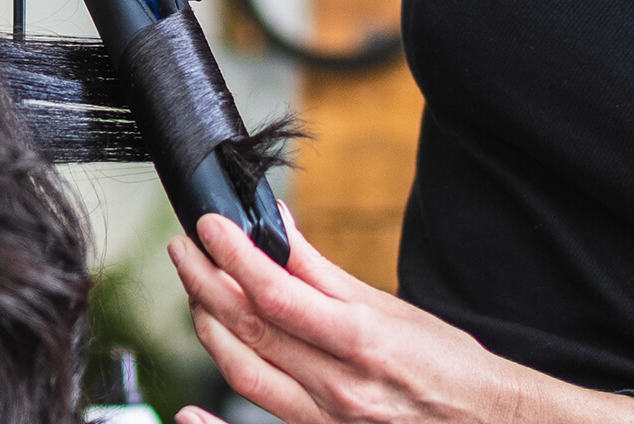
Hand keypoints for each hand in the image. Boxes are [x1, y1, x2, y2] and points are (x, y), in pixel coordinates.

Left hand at [167, 205, 633, 423]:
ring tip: (195, 293)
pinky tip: (188, 411)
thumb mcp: (392, 310)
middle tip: (185, 251)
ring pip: (245, 375)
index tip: (209, 227)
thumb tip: (278, 231)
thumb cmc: (448, 368)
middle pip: (251, 331)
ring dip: (209, 329)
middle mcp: (340, 389)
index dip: (234, 256)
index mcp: (363, 344)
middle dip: (206, 284)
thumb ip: (324, 274)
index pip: (277, 294)